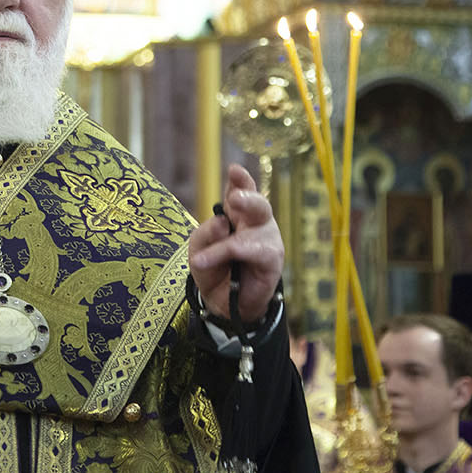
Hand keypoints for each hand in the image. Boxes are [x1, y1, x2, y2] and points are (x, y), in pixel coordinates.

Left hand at [188, 164, 283, 322]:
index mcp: (238, 213)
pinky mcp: (272, 259)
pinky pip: (251, 252)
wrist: (222, 302)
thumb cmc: (213, 267)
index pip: (242, 191)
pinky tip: (206, 262)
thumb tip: (222, 222)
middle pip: (259, 204)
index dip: (241, 180)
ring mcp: (267, 240)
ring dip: (223, 245)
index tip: (234, 170)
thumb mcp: (199, 247)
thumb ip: (207, 232)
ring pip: (252, 232)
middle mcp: (256, 223)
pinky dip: (226, 256)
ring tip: (199, 259)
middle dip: (248, 197)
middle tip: (236, 198)